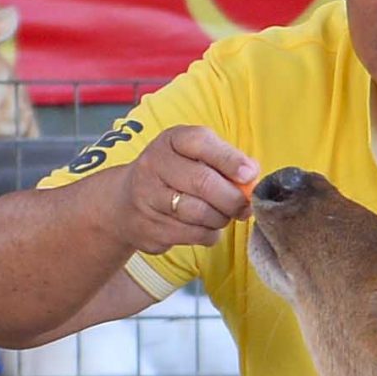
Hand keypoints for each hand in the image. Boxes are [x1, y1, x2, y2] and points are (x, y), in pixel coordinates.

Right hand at [122, 125, 259, 252]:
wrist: (124, 203)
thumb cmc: (173, 175)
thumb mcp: (193, 157)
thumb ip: (224, 161)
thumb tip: (252, 174)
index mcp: (170, 141)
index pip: (201, 142)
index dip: (230, 159)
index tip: (249, 174)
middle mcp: (154, 165)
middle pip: (203, 182)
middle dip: (233, 198)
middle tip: (245, 206)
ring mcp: (148, 198)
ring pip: (200, 213)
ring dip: (222, 218)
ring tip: (224, 215)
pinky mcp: (151, 228)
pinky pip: (194, 235)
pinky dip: (210, 234)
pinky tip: (207, 227)